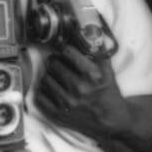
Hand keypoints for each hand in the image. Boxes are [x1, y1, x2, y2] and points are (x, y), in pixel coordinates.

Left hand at [36, 47, 151, 151]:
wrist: (111, 122)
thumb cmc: (108, 93)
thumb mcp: (108, 71)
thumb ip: (98, 50)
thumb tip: (88, 30)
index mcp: (93, 76)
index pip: (67, 51)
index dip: (65, 49)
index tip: (66, 51)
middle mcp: (79, 89)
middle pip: (53, 63)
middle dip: (56, 61)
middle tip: (60, 63)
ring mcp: (67, 103)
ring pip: (45, 78)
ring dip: (50, 75)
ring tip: (58, 77)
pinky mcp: (57, 114)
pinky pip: (39, 95)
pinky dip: (45, 91)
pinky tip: (54, 90)